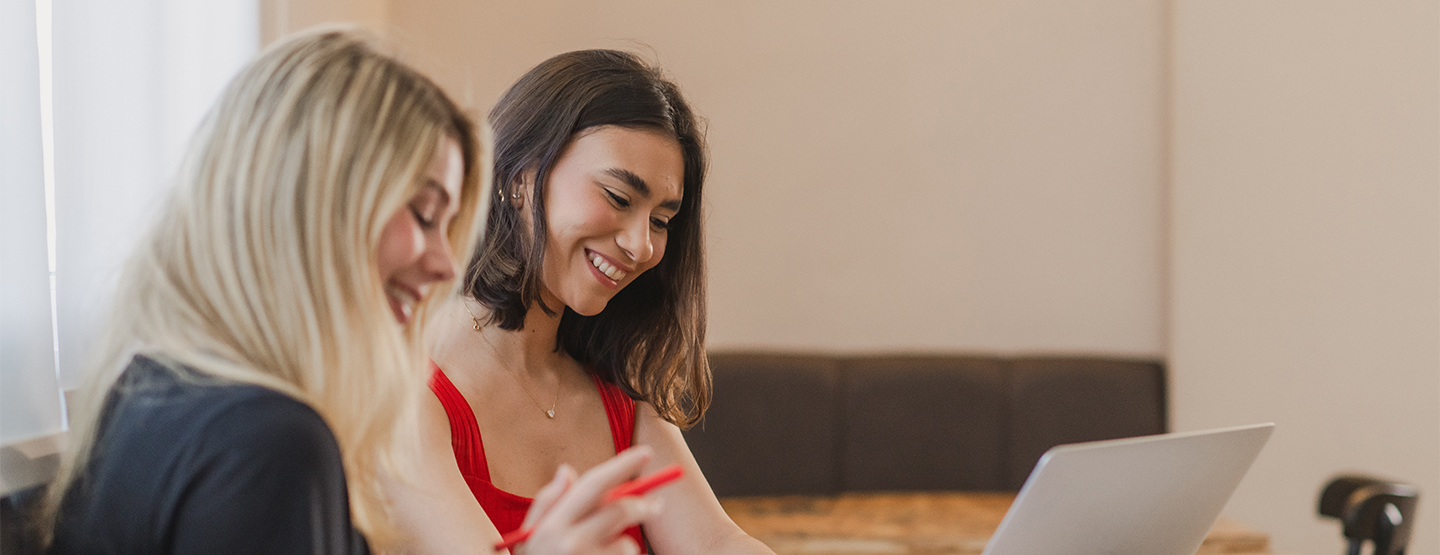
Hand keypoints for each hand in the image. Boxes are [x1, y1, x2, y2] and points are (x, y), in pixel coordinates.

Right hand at [513, 447, 659, 554]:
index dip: (622, 465)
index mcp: (551, 527)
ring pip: (627, 543)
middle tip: (655, 504)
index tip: (645, 453)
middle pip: (620, 510)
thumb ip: (546, 503)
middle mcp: (571, 544)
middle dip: (643, 503)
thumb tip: (567, 471)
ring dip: (625, 545)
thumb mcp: (527, 540)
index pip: (593, 486)